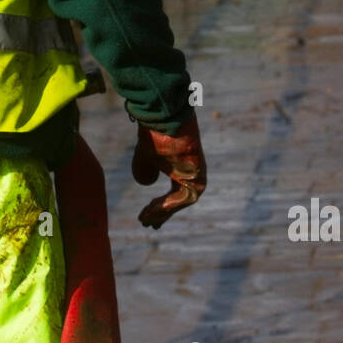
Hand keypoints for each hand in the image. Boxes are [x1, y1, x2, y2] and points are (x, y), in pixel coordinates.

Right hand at [131, 114, 206, 228]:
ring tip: (145, 219)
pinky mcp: (197, 176)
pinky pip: (183, 198)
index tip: (144, 217)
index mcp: (183, 170)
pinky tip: (152, 210)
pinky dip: (167, 206)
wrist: (164, 117)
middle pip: (178, 201)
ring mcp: (197, 175)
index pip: (173, 195)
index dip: (158, 207)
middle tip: (147, 224)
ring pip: (180, 202)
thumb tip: (146, 182)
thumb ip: (145, 169)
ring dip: (161, 212)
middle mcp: (193, 174)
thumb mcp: (145, 156)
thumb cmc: (155, 134)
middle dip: (161, 214)